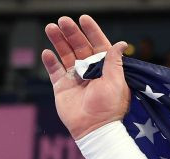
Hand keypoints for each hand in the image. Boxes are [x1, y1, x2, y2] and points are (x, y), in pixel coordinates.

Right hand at [41, 15, 129, 139]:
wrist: (94, 128)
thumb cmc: (109, 107)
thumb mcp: (115, 82)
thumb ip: (115, 62)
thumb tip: (122, 44)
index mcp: (106, 69)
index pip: (99, 45)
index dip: (92, 32)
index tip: (84, 18)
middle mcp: (90, 71)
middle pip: (79, 47)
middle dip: (72, 33)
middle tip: (63, 21)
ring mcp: (75, 78)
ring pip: (65, 55)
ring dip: (58, 41)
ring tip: (51, 28)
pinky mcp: (62, 87)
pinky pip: (54, 71)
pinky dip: (50, 61)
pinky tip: (47, 52)